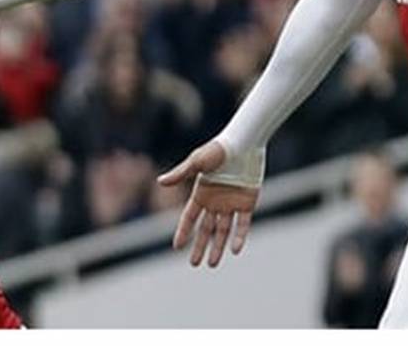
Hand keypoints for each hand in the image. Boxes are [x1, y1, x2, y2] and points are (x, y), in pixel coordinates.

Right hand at [157, 141, 259, 267]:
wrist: (245, 143)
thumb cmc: (219, 149)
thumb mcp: (197, 161)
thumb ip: (180, 173)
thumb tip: (159, 182)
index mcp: (201, 193)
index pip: (189, 217)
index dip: (183, 231)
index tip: (176, 246)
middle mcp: (215, 201)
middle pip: (205, 229)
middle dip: (199, 246)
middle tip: (194, 264)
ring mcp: (231, 203)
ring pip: (223, 231)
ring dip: (218, 247)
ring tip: (212, 264)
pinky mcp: (247, 203)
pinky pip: (242, 224)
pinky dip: (239, 237)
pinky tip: (234, 250)